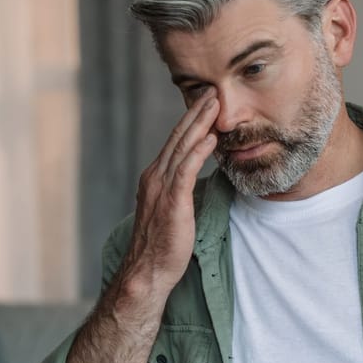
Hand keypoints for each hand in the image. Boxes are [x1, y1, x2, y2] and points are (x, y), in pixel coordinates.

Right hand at [117, 93, 218, 303]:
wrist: (147, 271)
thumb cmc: (161, 246)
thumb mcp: (171, 210)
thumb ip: (179, 190)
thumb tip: (193, 179)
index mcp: (154, 177)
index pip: (175, 142)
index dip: (190, 121)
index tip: (206, 103)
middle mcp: (155, 177)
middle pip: (178, 137)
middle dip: (196, 113)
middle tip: (212, 91)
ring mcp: (161, 187)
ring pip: (182, 147)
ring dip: (199, 124)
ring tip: (215, 104)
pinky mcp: (171, 201)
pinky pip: (186, 170)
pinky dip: (198, 152)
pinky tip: (211, 138)